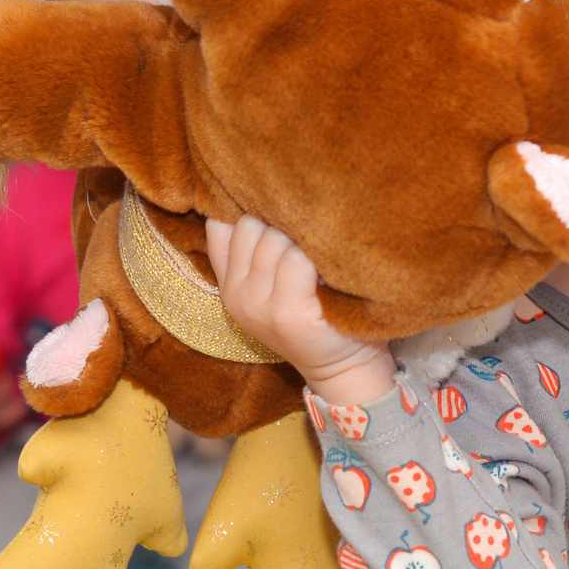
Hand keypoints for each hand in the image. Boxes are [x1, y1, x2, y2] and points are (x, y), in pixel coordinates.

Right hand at [204, 215, 393, 407]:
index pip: (225, 225)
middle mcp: (238, 297)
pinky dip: (318, 256)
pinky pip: (298, 260)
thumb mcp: (271, 285)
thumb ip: (250, 252)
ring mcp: (261, 306)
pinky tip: (331, 267)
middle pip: (253, 226)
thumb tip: (237, 200)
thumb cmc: (315, 314)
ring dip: (305, 236)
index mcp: (229, 287)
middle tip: (314, 228)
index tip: (280, 205)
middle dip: (285, 221)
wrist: (342, 367)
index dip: (254, 208)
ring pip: (276, 239)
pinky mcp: (289, 313)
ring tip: (324, 247)